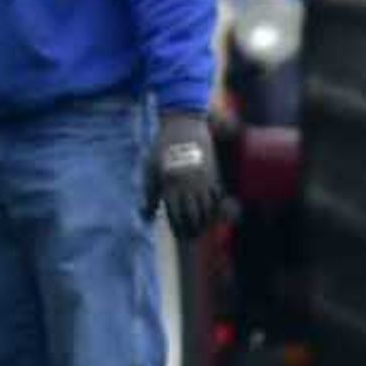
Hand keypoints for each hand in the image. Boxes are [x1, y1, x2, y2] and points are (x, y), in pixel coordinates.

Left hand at [149, 107, 221, 238]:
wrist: (183, 128)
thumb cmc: (162, 149)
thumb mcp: (151, 170)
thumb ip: (150, 195)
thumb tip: (146, 217)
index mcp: (170, 184)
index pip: (177, 215)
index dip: (180, 229)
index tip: (180, 236)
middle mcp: (188, 185)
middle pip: (195, 215)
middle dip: (194, 229)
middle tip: (192, 238)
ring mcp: (202, 180)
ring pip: (209, 208)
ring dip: (206, 221)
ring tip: (202, 229)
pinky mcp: (213, 174)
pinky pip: (218, 196)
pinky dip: (217, 207)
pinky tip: (213, 214)